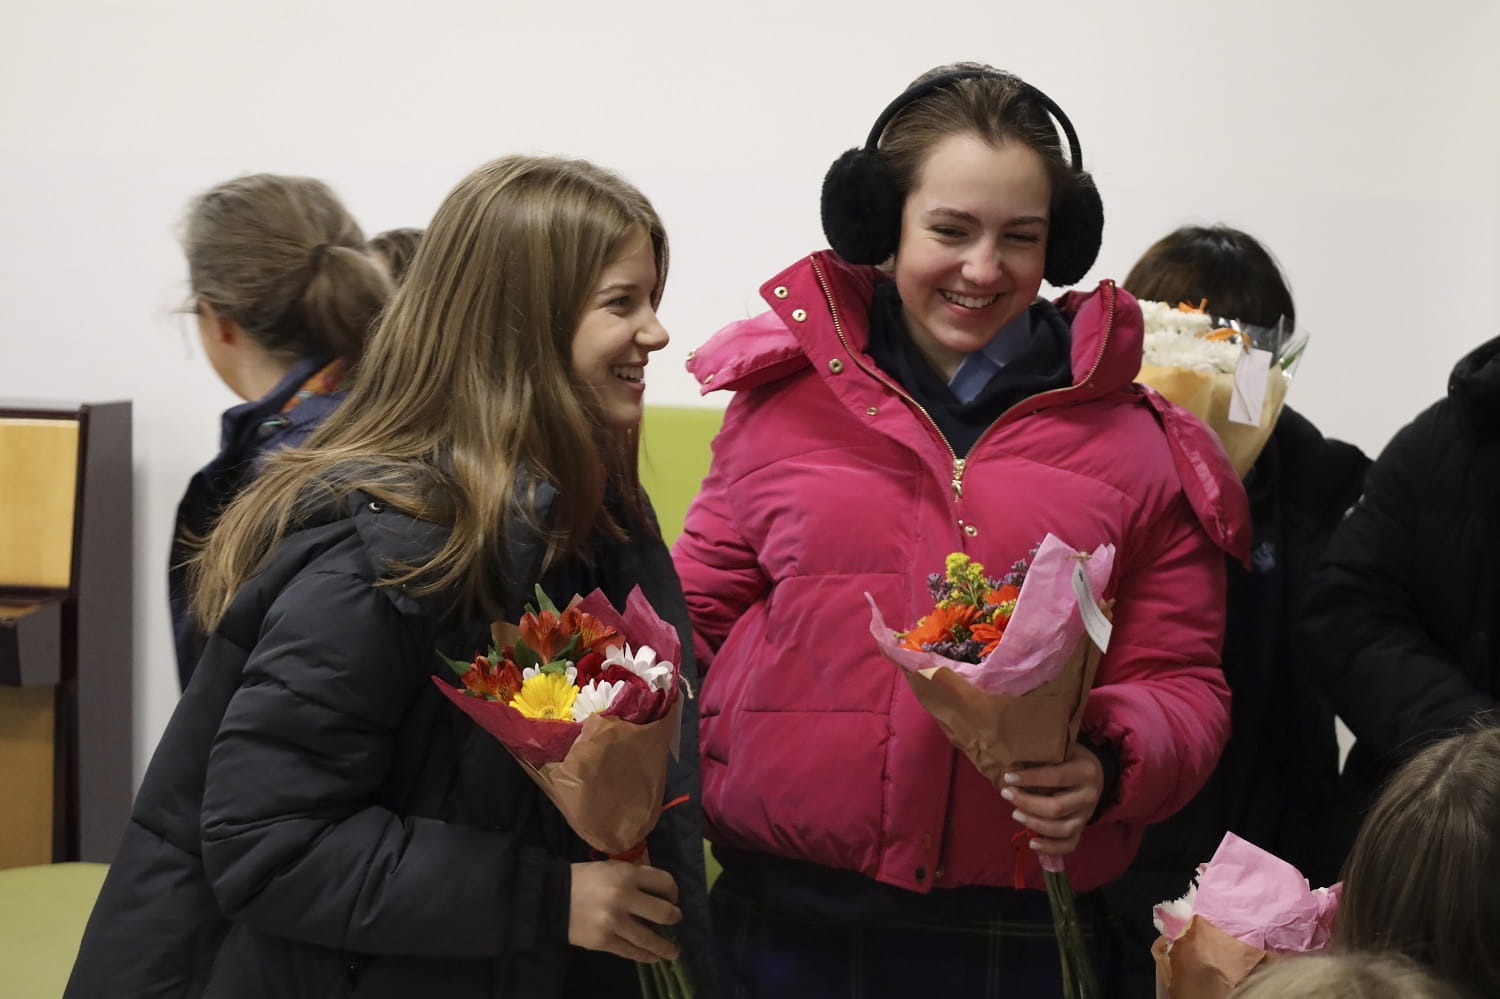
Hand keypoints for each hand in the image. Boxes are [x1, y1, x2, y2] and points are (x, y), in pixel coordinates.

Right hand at [568, 861, 681, 962]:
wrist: (552, 898)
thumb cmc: (583, 879)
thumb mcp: (610, 867)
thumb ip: (634, 876)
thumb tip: (658, 891)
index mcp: (627, 874)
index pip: (664, 882)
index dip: (673, 891)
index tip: (673, 898)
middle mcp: (624, 897)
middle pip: (663, 912)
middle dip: (674, 917)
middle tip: (675, 920)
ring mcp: (614, 922)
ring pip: (649, 938)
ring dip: (665, 946)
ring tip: (673, 952)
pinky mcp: (604, 941)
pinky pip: (630, 951)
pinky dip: (645, 956)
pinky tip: (652, 957)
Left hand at [1001, 741, 1104, 856]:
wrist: (1095, 774)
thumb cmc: (1070, 758)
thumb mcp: (1062, 749)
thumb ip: (1043, 756)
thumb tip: (1011, 764)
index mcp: (1086, 772)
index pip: (1057, 777)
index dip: (1031, 778)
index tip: (1008, 778)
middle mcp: (1090, 796)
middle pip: (1057, 807)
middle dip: (1028, 803)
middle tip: (1007, 794)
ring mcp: (1086, 816)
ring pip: (1062, 829)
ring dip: (1035, 824)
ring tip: (1015, 814)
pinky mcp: (1082, 829)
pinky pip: (1069, 845)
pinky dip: (1050, 848)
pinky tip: (1032, 844)